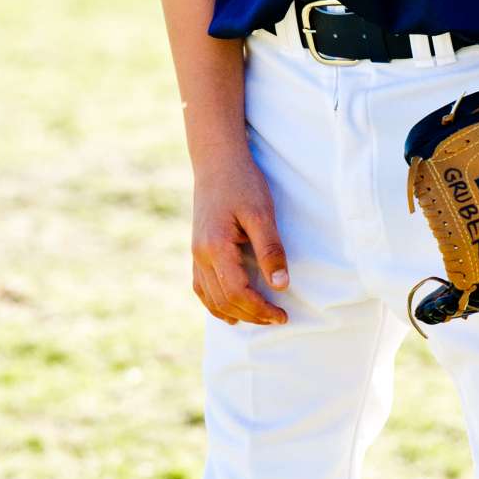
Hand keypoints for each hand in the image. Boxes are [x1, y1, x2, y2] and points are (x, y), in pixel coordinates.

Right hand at [191, 146, 289, 325]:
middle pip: (224, 300)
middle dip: (252, 315)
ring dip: (235, 313)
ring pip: (210, 297)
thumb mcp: (262, 213)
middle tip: (278, 318)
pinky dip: (215, 304)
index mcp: (216, 247)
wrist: (217, 161)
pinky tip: (229, 312)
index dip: (260, 309)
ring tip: (260, 318)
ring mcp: (195, 253)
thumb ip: (270, 250)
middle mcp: (200, 255)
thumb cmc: (242, 182)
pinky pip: (201, 286)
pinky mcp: (197, 249)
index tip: (282, 315)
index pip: (237, 292)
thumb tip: (280, 286)